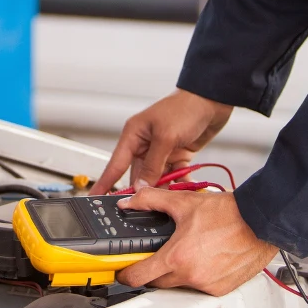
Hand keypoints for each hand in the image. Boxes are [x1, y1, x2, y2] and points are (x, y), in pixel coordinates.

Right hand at [93, 88, 233, 192]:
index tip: (95, 197)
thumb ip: (152, 165)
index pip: (115, 164)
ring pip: (157, 178)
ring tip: (169, 199)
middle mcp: (145, 144)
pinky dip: (179, 182)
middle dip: (142, 190)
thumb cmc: (185, 109)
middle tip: (144, 206)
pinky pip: (174, 175)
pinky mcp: (177, 155)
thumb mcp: (165, 137)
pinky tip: (185, 188)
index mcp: (134, 135)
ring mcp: (161, 151)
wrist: (212, 100)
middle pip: (138, 175)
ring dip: (163, 187)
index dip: (104, 183)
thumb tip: (141, 187)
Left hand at [115, 188, 277, 293]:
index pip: (139, 277)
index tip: (122, 271)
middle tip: (156, 255)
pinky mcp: (221, 289)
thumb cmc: (228, 214)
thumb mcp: (183, 201)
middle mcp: (191, 276)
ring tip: (186, 251)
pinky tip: (203, 258)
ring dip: (176, 273)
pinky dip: (196, 276)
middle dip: (152, 271)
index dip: (125, 275)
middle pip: (157, 283)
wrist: (259, 222)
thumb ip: (151, 200)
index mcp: (177, 257)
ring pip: (179, 286)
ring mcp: (207, 285)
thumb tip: (130, 201)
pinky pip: (200, 288)